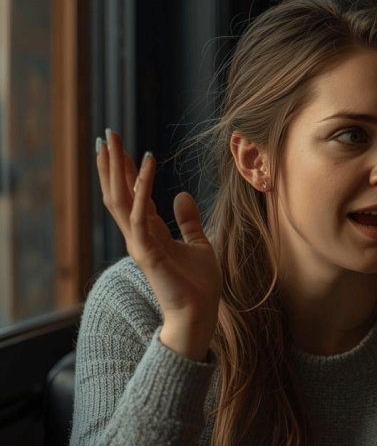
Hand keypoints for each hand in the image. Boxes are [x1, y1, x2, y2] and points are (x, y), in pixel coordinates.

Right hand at [96, 129, 221, 360]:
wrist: (200, 312)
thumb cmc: (199, 284)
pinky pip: (139, 214)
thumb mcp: (199, 244)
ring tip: (113, 142)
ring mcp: (139, 243)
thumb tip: (182, 194)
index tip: (119, 145)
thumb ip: (188, 220)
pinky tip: (146, 165)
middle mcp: (139, 235)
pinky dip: (142, 188)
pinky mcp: (147, 251)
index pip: (132, 194)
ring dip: (116, 169)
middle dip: (112, 163)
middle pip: (119, 192)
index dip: (126, 170)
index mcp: (149, 232)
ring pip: (120, 199)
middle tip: (106, 133)